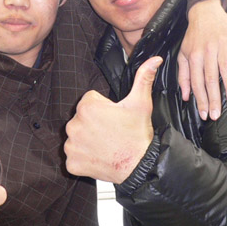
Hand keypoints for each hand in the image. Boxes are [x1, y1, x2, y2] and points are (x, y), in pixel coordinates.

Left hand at [65, 57, 161, 183]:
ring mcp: (71, 145)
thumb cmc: (138, 135)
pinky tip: (98, 156)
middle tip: (111, 132)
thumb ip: (143, 78)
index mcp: (87, 107)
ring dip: (87, 140)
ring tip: (106, 144)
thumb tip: (155, 59)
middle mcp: (74, 125)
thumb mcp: (141, 103)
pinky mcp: (72, 162)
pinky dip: (83, 157)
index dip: (104, 108)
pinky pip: (74, 156)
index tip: (114, 118)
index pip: (90, 101)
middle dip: (94, 123)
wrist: (139, 166)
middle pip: (81, 119)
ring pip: (77, 136)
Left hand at [178, 0, 226, 120]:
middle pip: (210, 79)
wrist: (205, 11)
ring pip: (226, 69)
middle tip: (216, 115)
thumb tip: (186, 96)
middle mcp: (208, 51)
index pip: (197, 82)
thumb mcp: (183, 53)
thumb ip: (184, 75)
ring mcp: (223, 45)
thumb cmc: (194, 36)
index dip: (201, 99)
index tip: (205, 114)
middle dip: (213, 99)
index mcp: (194, 56)